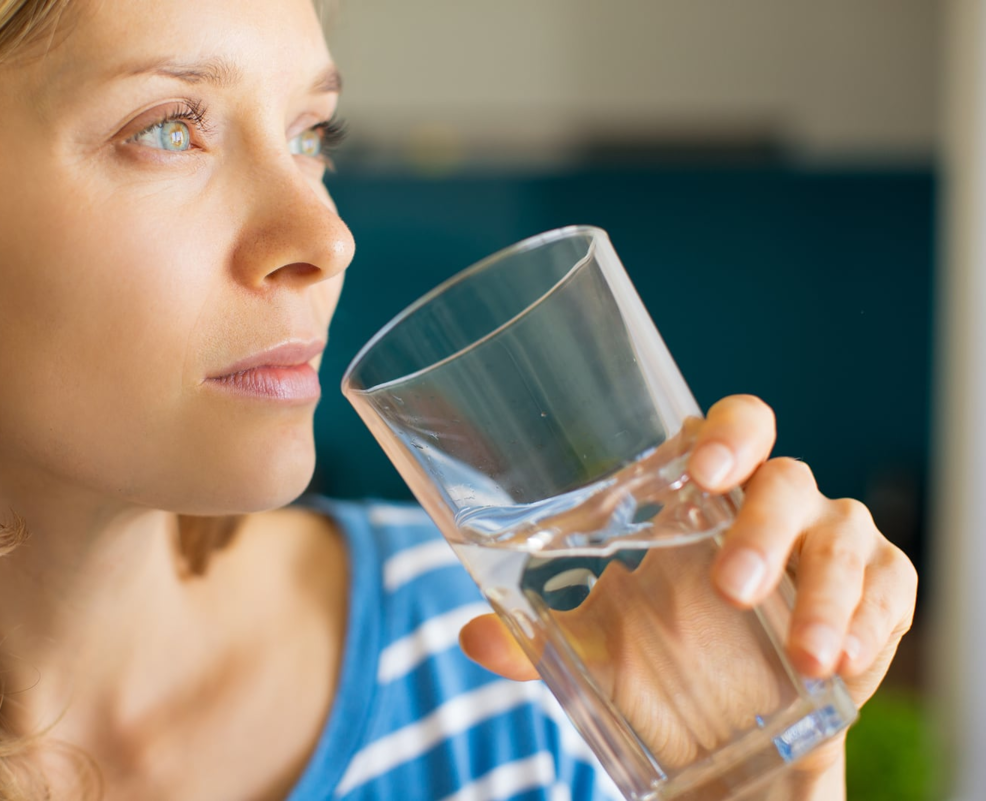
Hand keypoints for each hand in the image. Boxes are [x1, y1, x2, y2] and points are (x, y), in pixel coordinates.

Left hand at [458, 395, 917, 789]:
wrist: (727, 730)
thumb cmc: (664, 657)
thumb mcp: (599, 645)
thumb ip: (537, 634)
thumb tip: (473, 637)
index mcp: (710, 495)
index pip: (732, 427)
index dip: (726, 433)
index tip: (699, 467)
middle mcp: (775, 504)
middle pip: (786, 477)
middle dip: (765, 526)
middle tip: (731, 586)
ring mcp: (830, 545)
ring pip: (844, 533)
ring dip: (827, 592)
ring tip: (803, 655)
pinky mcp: (879, 593)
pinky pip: (893, 588)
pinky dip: (874, 622)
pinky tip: (842, 663)